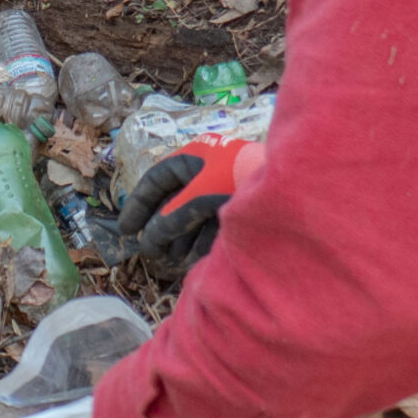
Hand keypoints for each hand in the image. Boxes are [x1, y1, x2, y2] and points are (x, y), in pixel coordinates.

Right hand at [117, 137, 265, 275]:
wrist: (290, 182)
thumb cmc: (236, 181)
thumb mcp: (195, 199)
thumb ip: (168, 220)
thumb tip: (148, 242)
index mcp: (192, 157)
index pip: (155, 181)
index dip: (138, 206)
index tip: (127, 231)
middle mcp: (207, 170)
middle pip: (173, 202)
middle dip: (161, 229)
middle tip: (152, 252)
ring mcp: (224, 187)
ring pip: (193, 215)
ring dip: (180, 238)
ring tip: (173, 259)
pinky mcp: (240, 205)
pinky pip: (213, 223)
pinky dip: (202, 239)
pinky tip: (197, 257)